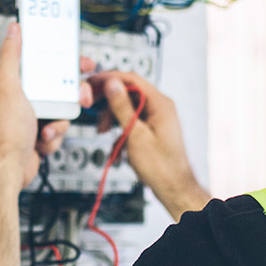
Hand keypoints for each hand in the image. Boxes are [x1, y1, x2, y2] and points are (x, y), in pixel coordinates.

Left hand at [0, 24, 93, 189]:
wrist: (11, 166)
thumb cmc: (8, 130)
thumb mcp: (10, 86)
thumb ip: (12, 56)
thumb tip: (13, 29)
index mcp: (20, 84)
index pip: (48, 65)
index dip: (68, 62)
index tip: (83, 63)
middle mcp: (28, 99)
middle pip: (63, 89)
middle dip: (73, 96)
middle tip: (82, 98)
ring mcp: (37, 117)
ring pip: (65, 111)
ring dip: (60, 122)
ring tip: (47, 129)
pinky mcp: (42, 134)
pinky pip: (60, 130)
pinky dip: (54, 137)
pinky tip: (41, 140)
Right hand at [86, 70, 209, 220]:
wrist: (173, 187)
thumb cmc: (160, 166)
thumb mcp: (135, 134)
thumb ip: (122, 107)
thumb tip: (112, 84)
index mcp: (160, 103)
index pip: (131, 79)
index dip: (109, 78)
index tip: (92, 83)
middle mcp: (160, 107)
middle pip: (128, 93)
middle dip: (109, 102)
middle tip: (91, 106)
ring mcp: (157, 118)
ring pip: (128, 108)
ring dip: (112, 118)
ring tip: (103, 131)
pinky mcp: (153, 129)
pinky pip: (132, 121)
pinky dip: (121, 131)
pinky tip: (117, 147)